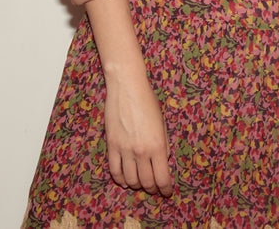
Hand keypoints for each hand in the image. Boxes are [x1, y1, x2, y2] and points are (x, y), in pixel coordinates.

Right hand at [104, 69, 172, 196]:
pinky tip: (125, 180)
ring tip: (140, 183)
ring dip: (137, 185)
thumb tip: (162, 161)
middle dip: (153, 189)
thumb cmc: (148, 101)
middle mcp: (142, 151)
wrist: (127, 86)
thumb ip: (163, 144)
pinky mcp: (112, 146)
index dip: (165, 189)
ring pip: (131, 180)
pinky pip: (115, 171)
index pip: (162, 178)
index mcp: (158, 145)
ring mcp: (125, 149)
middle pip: (147, 182)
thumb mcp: (162, 123)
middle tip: (155, 189)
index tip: (167, 192)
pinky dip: (120, 179)